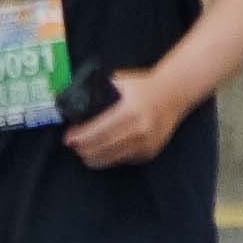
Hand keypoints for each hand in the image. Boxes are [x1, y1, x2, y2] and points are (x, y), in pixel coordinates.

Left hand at [66, 63, 186, 166]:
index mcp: (131, 111)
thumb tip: (67, 97)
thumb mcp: (120, 82)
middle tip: (72, 144)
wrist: (174, 94)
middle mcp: (141, 129)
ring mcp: (147, 143)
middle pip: (102, 148)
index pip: (99, 131)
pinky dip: (108, 157)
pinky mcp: (149, 152)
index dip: (80, 137)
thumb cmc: (142, 87)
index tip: (68, 137)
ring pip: (110, 159)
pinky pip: (121, 160)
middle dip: (82, 149)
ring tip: (83, 149)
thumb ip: (97, 90)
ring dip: (91, 157)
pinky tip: (101, 150)